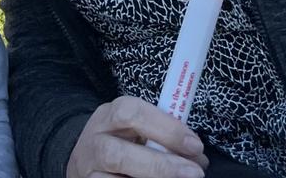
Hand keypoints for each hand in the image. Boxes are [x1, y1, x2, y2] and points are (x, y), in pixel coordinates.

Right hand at [66, 98, 207, 177]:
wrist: (88, 162)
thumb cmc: (122, 142)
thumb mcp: (136, 130)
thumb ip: (161, 136)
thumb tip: (197, 156)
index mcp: (108, 116)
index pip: (131, 113)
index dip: (166, 129)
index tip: (195, 145)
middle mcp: (94, 142)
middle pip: (117, 154)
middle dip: (159, 165)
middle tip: (194, 172)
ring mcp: (89, 169)